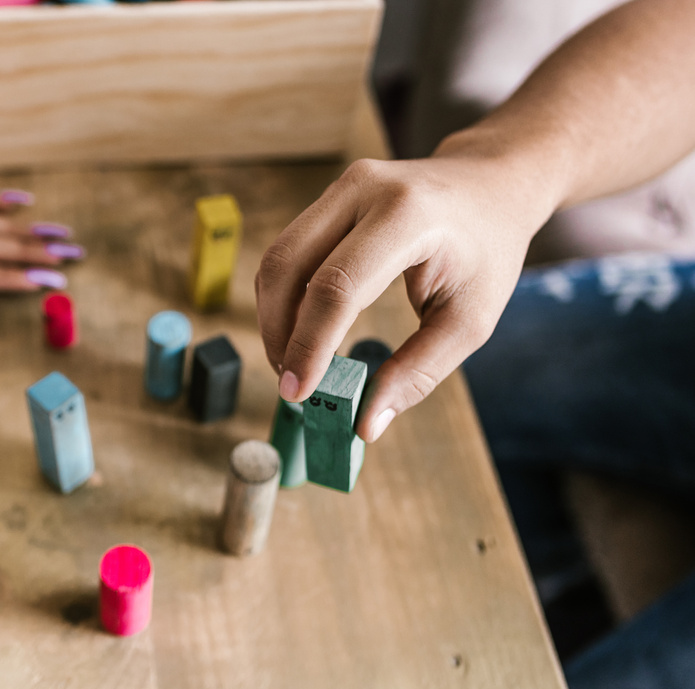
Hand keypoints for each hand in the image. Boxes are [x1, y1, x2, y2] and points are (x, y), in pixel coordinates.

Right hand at [256, 151, 558, 441]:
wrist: (492, 184)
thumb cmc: (488, 252)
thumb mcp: (469, 320)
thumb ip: (417, 372)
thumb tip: (366, 423)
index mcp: (408, 218)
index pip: (337, 286)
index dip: (310, 344)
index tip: (298, 392)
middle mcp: (365, 190)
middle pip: (290, 267)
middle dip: (280, 334)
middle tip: (292, 385)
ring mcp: (342, 187)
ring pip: (278, 258)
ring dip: (274, 318)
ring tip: (293, 363)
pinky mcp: (329, 197)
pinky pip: (289, 251)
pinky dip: (285, 298)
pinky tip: (301, 332)